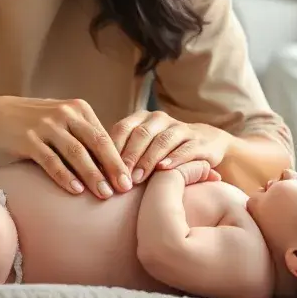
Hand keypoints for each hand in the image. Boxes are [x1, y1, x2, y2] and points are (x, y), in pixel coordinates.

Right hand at [0, 96, 127, 197]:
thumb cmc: (37, 122)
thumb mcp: (64, 119)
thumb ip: (85, 134)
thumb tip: (114, 162)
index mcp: (79, 108)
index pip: (105, 136)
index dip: (120, 158)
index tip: (132, 178)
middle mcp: (66, 114)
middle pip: (96, 143)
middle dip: (113, 167)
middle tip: (125, 189)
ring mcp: (46, 126)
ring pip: (76, 153)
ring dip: (92, 175)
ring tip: (104, 194)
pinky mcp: (28, 140)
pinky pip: (50, 161)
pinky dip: (64, 176)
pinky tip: (75, 190)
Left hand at [109, 110, 227, 184]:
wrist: (204, 144)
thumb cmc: (162, 152)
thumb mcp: (141, 149)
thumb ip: (121, 156)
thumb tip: (92, 174)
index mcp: (141, 118)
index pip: (122, 129)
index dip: (112, 150)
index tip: (102, 171)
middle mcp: (159, 119)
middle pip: (141, 135)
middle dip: (129, 157)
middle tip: (119, 179)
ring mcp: (180, 128)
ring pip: (162, 141)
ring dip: (148, 160)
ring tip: (138, 179)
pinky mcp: (198, 141)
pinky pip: (185, 149)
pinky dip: (174, 159)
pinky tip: (164, 170)